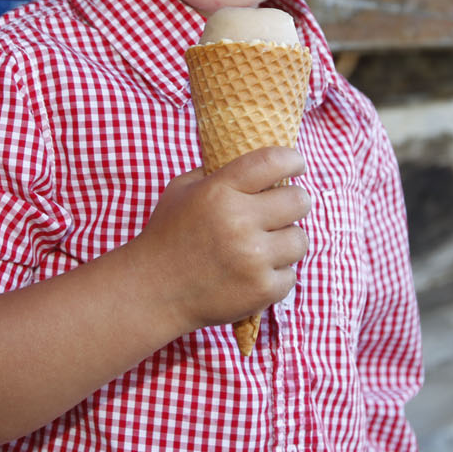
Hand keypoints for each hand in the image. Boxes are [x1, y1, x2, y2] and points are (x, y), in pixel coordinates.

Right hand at [129, 146, 310, 334]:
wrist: (152, 291)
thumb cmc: (167, 236)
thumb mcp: (181, 190)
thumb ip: (216, 172)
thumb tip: (255, 162)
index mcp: (220, 191)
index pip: (273, 162)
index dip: (292, 160)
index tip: (295, 165)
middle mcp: (239, 221)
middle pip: (300, 200)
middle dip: (294, 203)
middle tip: (282, 210)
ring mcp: (253, 258)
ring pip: (300, 239)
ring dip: (286, 241)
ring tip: (266, 245)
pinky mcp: (261, 289)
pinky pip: (291, 275)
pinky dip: (276, 275)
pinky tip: (255, 273)